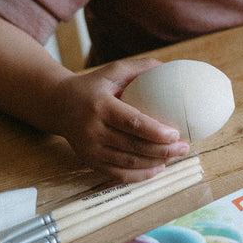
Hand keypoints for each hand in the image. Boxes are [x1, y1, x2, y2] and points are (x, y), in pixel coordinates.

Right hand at [51, 56, 190, 180]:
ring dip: (155, 163)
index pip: (132, 123)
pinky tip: (158, 168)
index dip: (155, 132)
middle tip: (184, 147)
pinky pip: (117, 174)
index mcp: (100, 106)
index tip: (176, 134)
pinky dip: (139, 175)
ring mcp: (89, 149)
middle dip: (163, 150)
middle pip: (133, 146)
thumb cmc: (93, 86)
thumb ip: (141, 67)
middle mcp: (93, 130)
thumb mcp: (113, 71)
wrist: (57, 105)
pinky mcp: (89, 161)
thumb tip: (171, 68)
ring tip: (176, 156)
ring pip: (128, 163)